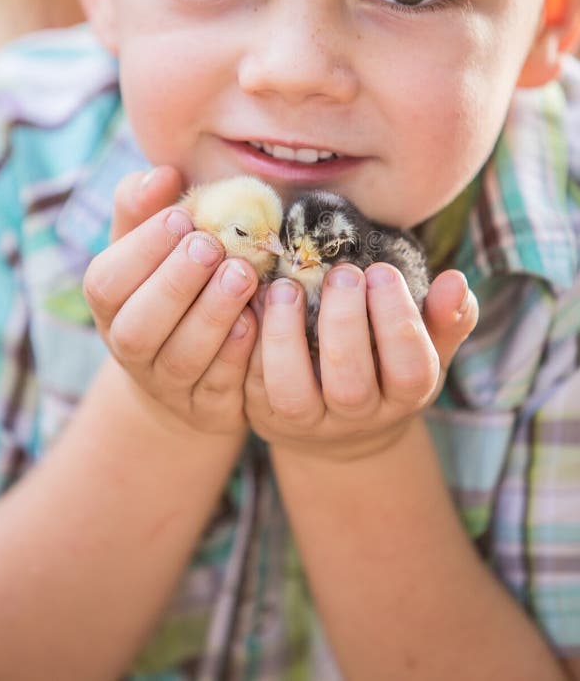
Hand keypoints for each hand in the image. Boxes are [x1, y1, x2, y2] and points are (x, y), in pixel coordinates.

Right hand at [83, 166, 258, 434]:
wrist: (191, 366)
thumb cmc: (172, 282)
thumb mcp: (152, 243)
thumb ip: (146, 206)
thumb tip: (162, 173)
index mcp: (112, 304)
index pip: (107, 282)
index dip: (142, 250)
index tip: (182, 216)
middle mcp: (130, 349)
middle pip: (137, 328)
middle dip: (175, 284)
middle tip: (212, 246)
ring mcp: (168, 386)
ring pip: (182, 360)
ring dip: (212, 316)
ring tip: (243, 275)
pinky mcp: (208, 409)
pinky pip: (221, 389)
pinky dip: (238, 356)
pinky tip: (258, 321)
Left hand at [245, 263, 477, 460]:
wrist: (339, 432)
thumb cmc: (387, 370)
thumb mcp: (425, 348)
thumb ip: (445, 318)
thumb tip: (455, 282)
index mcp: (402, 397)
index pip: (410, 371)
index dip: (398, 322)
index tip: (382, 271)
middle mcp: (355, 418)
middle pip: (350, 385)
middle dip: (345, 323)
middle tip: (342, 271)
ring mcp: (305, 422)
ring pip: (291, 393)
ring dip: (285, 337)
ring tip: (286, 287)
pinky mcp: (261, 414)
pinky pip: (249, 384)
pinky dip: (248, 343)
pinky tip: (253, 301)